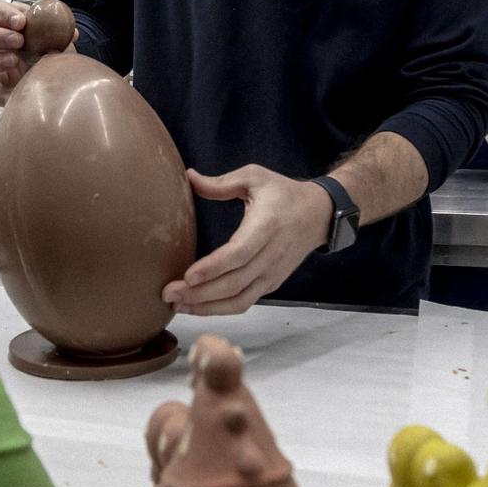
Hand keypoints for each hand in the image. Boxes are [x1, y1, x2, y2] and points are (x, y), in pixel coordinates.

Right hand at [0, 0, 74, 105]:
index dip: (0, 13)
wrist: (54, 79)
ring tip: (13, 61)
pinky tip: (19, 87)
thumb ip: (59, 32)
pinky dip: (3, 89)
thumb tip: (72, 33)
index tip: (21, 22)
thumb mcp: (56, 38)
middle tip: (18, 41)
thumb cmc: (48, 50)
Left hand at [163, 166, 334, 316]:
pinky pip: (244, 302)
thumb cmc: (283, 193)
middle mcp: (271, 255)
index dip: (213, 268)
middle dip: (199, 294)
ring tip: (177, 305)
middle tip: (168, 294)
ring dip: (206, 307)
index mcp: (267, 226)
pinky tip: (196, 306)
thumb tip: (189, 177)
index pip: (239, 254)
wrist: (319, 214)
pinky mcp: (271, 284)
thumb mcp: (255, 177)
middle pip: (234, 284)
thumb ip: (221, 183)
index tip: (188, 276)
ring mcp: (272, 274)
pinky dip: (219, 309)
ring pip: (239, 300)